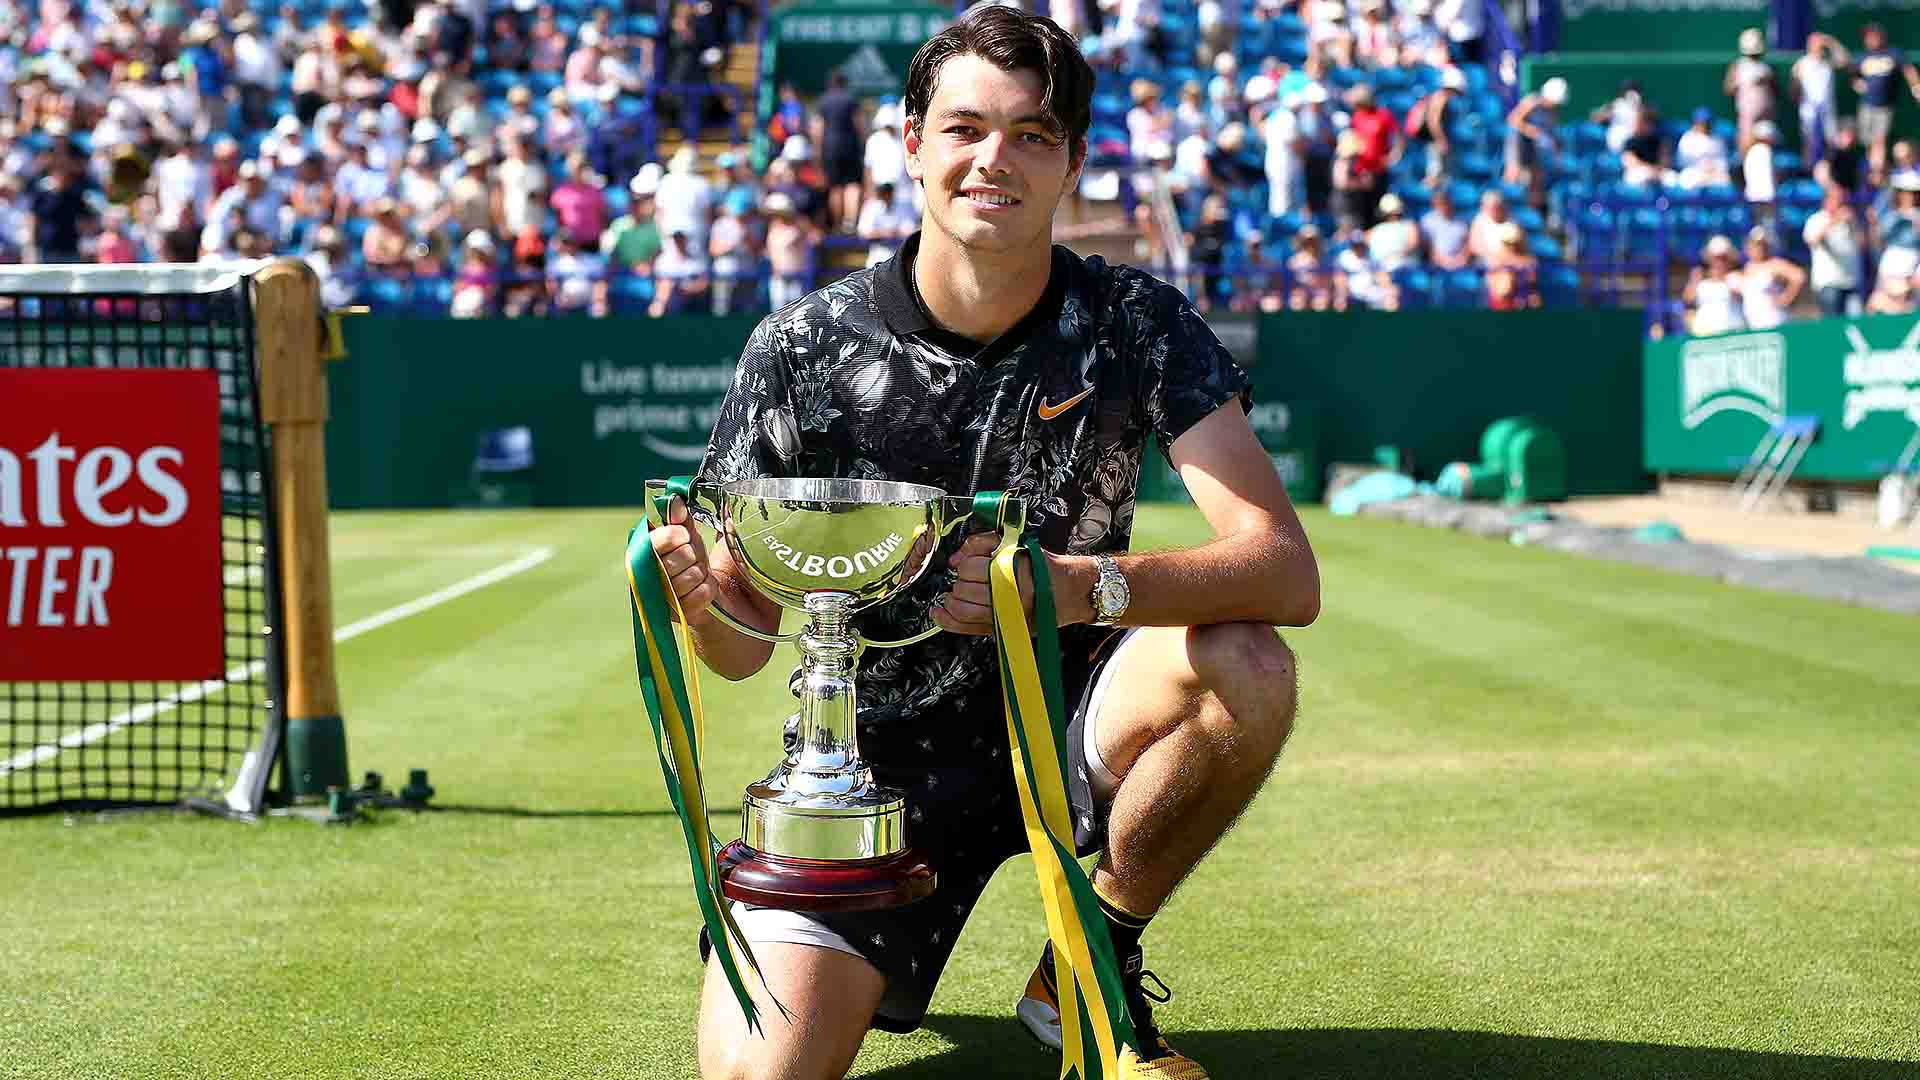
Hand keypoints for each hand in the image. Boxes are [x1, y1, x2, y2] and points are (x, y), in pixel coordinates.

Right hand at [648, 495, 716, 622]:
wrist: (711, 592)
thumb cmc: (693, 560)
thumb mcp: (686, 535)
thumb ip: (679, 518)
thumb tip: (675, 502)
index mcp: (641, 553)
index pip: (657, 540)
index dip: (675, 535)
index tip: (684, 535)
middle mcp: (646, 577)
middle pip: (679, 558)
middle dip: (693, 555)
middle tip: (692, 558)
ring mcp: (661, 598)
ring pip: (691, 576)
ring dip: (701, 572)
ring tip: (697, 573)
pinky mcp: (678, 614)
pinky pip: (701, 593)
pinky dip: (708, 588)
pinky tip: (702, 588)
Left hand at [931, 531, 1052, 635]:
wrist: (1068, 591)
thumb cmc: (1043, 567)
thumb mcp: (1015, 544)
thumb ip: (982, 544)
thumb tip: (956, 559)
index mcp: (1011, 569)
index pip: (970, 567)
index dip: (964, 564)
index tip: (965, 564)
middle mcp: (1008, 594)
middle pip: (964, 589)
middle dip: (960, 582)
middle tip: (967, 579)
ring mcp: (1005, 615)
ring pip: (962, 610)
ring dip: (952, 601)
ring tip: (956, 594)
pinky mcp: (1003, 628)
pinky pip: (968, 628)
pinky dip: (948, 622)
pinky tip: (939, 614)